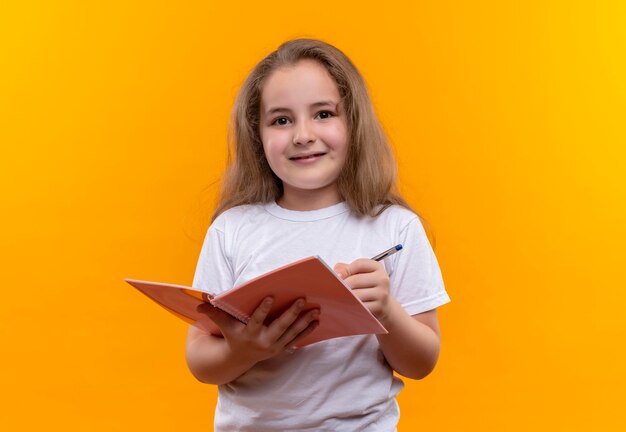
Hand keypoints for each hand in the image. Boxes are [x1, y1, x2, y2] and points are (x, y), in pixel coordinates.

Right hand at [196, 297, 318, 362]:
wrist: (239, 358)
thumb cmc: (232, 335)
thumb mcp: (223, 325)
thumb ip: (214, 312)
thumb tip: (201, 301)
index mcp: (249, 334)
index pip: (257, 320)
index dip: (263, 309)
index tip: (270, 296)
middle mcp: (263, 342)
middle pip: (280, 326)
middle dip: (291, 313)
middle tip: (302, 299)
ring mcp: (274, 346)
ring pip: (292, 333)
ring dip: (304, 321)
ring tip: (316, 309)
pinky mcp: (282, 348)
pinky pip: (297, 338)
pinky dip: (307, 330)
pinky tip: (317, 320)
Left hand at [334, 259, 392, 324]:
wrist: (384, 304)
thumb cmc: (368, 286)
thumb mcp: (360, 273)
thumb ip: (346, 268)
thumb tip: (336, 273)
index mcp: (377, 267)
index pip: (359, 264)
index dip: (346, 270)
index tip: (337, 276)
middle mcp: (382, 279)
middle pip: (355, 280)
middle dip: (343, 285)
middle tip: (336, 289)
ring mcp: (382, 294)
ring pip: (356, 294)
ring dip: (346, 296)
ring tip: (341, 296)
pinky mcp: (379, 307)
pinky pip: (360, 307)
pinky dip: (352, 306)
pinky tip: (348, 305)